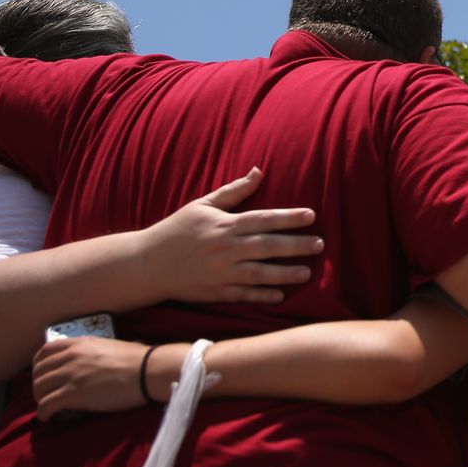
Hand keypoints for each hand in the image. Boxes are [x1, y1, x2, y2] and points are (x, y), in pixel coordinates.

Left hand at [32, 336, 163, 419]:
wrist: (148, 370)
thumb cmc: (137, 359)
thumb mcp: (108, 346)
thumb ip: (91, 352)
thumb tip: (89, 364)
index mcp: (79, 343)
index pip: (44, 351)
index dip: (39, 365)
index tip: (44, 375)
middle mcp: (70, 356)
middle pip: (38, 372)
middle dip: (39, 386)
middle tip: (48, 395)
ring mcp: (70, 375)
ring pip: (38, 389)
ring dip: (41, 400)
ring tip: (51, 408)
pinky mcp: (73, 394)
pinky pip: (45, 406)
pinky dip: (44, 414)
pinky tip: (51, 418)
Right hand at [135, 169, 323, 304]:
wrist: (147, 264)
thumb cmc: (177, 230)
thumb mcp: (203, 205)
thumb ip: (234, 191)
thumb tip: (259, 170)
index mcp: (224, 225)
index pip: (263, 219)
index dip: (288, 217)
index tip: (311, 216)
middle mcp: (225, 249)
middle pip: (267, 246)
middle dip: (296, 245)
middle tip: (321, 245)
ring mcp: (220, 273)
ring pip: (259, 273)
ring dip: (285, 273)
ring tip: (307, 272)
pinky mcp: (215, 292)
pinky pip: (243, 295)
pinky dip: (262, 295)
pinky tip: (280, 295)